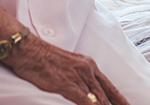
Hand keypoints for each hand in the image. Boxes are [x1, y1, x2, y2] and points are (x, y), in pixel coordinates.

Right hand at [11, 34, 129, 104]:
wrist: (29, 50)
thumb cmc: (44, 59)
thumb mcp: (68, 65)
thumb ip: (80, 77)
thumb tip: (87, 93)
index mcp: (89, 65)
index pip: (110, 87)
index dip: (121, 100)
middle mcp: (87, 69)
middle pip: (107, 96)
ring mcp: (78, 77)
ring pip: (99, 100)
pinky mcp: (67, 84)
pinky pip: (85, 102)